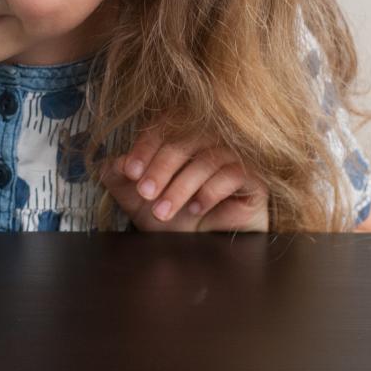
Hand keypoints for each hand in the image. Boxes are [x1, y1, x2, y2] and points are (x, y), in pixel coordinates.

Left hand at [99, 131, 269, 232]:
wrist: (201, 244)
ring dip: (180, 187)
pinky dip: (210, 191)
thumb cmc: (170, 213)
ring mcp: (234, 155)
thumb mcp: (134, 196)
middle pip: (184, 140)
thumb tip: (116, 162)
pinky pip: (234, 173)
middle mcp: (208, 138)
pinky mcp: (254, 178)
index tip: (129, 173)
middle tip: (145, 194)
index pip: (162, 126)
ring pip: (208, 158)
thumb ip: (118, 176)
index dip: (144, 148)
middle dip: (160, 169)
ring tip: (163, 211)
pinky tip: (196, 209)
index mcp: (179, 134)